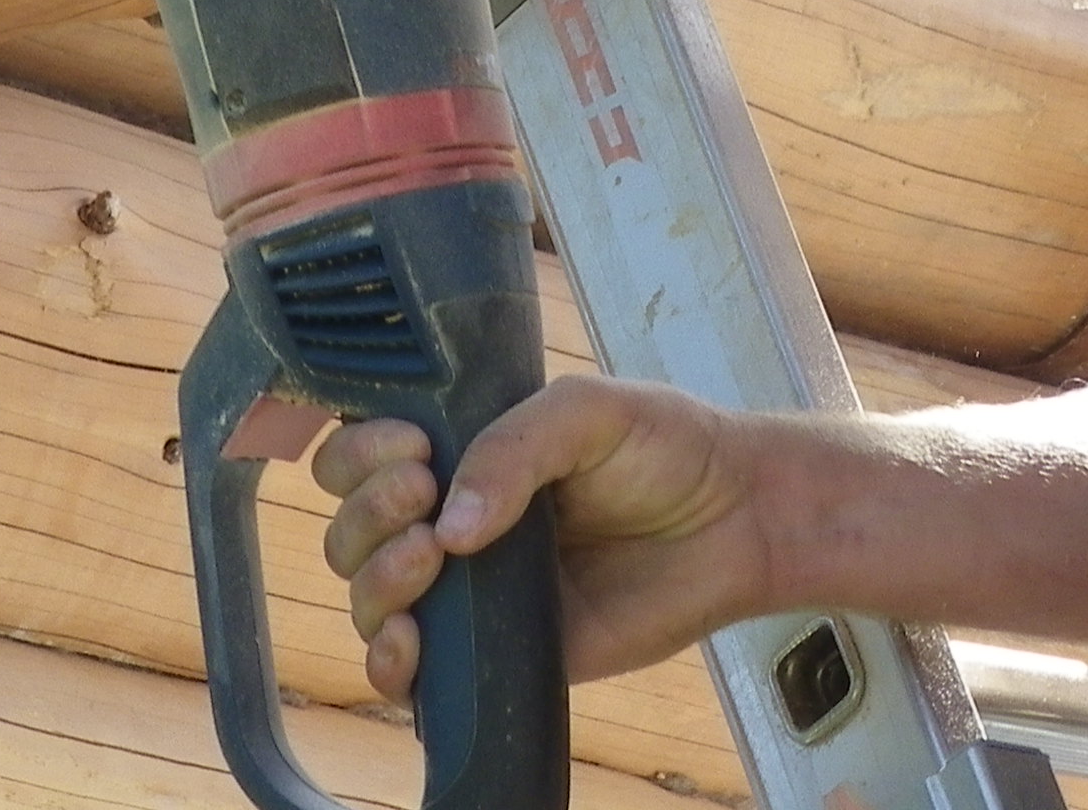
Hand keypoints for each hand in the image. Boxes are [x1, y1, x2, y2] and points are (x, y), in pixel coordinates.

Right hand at [315, 378, 778, 693]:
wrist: (736, 519)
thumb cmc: (665, 448)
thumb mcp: (587, 412)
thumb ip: (513, 449)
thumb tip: (451, 526)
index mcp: (461, 451)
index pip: (362, 455)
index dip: (363, 454)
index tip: (413, 447)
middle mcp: (452, 520)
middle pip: (350, 531)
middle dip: (367, 514)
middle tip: (424, 492)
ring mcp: (471, 591)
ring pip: (370, 599)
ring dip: (376, 581)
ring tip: (432, 558)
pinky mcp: (498, 652)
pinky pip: (415, 674)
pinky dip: (391, 663)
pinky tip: (409, 642)